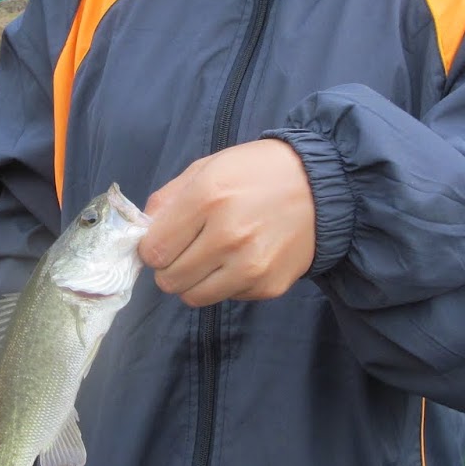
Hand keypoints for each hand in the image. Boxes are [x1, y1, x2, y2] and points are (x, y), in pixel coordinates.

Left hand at [139, 138, 315, 306]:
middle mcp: (229, 236)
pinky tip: (242, 258)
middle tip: (187, 249)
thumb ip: (167, 200)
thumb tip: (142, 233)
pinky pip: (226, 297)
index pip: (153, 251)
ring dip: (194, 281)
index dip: (152, 248)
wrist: (322, 187)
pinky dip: (226, 283)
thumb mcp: (207, 168)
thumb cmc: (256, 172)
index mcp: (208, 198)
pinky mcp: (268, 286)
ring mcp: (251, 266)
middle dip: (170, 266)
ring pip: (193, 297)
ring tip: (211, 257)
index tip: (163, 241)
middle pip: (169, 279)